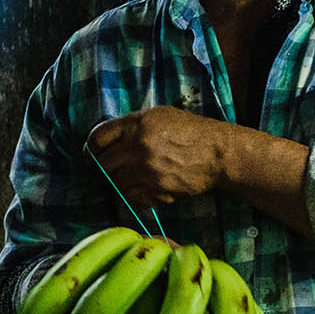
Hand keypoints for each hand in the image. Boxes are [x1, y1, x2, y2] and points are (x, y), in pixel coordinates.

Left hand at [87, 106, 230, 209]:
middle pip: (102, 164)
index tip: (97, 155)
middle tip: (119, 171)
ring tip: (142, 180)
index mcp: (138, 122)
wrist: (221, 153)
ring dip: (126, 184)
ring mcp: (147, 165)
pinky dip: (141, 196)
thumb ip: (135, 125)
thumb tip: (109, 140)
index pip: (97, 137)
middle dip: (108, 169)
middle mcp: (139, 143)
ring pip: (117, 182)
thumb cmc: (194, 133)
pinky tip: (154, 189)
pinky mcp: (157, 185)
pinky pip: (135, 196)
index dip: (93, 149)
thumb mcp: (163, 117)